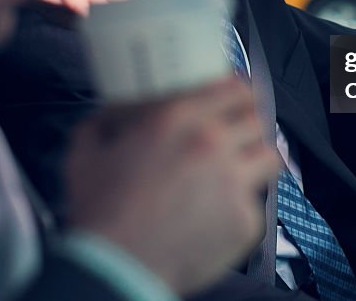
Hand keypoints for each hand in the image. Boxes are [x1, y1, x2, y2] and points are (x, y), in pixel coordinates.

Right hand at [64, 77, 278, 294]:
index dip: (238, 92)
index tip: (237, 98)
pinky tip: (220, 211)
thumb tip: (112, 115)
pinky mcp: (244, 220)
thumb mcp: (86, 151)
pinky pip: (256, 202)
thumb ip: (104, 122)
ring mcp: (233, 182)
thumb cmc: (101, 211)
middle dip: (248, 124)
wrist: (117, 266)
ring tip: (240, 169)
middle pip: (256, 118)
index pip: (234, 89)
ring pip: (268, 156)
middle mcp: (211, 143)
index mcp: (176, 118)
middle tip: (238, 134)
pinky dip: (241, 205)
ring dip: (255, 159)